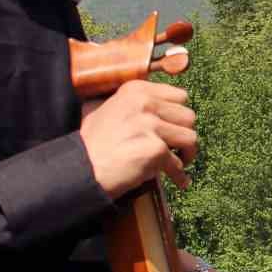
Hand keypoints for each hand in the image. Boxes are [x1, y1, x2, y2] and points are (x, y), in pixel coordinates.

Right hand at [81, 81, 196, 197]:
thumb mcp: (109, 109)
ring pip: (190, 138)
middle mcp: (144, 103)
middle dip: (184, 134)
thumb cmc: (94, 144)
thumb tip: (165, 109)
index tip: (174, 126)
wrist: (81, 167)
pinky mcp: (155, 149)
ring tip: (178, 162)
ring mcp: (150, 125)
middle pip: (188, 117)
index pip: (179, 96)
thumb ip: (136, 105)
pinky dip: (179, 175)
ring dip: (187, 153)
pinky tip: (178, 181)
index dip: (178, 115)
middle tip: (177, 147)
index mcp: (135, 90)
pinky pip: (179, 163)